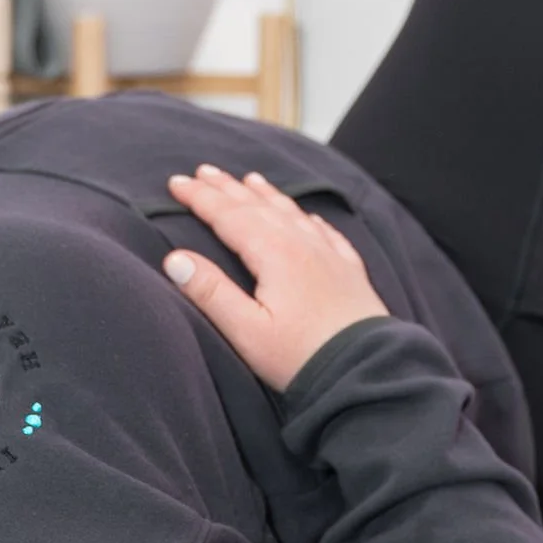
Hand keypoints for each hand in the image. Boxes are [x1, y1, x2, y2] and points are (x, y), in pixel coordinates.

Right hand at [162, 164, 390, 390]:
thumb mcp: (247, 331)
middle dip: (227, 188)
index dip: (200, 198)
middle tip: (202, 171)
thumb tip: (175, 259)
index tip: (176, 183)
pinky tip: (308, 217)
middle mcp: (303, 245)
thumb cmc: (301, 357)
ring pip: (292, 213)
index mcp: (274, 254)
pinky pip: (326, 233)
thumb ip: (211, 293)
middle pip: (258, 207)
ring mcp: (330, 256)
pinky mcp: (350, 272)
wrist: (367, 371)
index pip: (228, 216)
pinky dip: (308, 218)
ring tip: (250, 179)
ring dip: (266, 195)